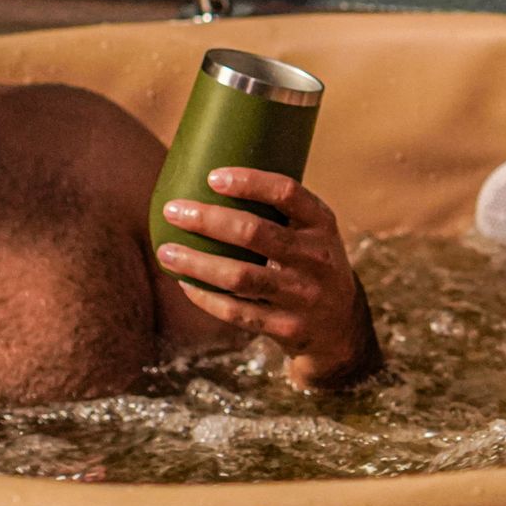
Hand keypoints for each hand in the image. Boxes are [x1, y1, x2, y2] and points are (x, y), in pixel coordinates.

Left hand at [157, 167, 378, 389]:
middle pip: (255, 233)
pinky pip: (237, 312)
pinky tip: (185, 283)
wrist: (341, 328)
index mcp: (322, 224)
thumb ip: (277, 213)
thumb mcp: (312, 234)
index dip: (249, 182)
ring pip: (240, 277)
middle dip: (208, 220)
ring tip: (165, 251)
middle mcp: (316, 258)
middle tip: (173, 211)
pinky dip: (206, 297)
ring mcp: (302, 296)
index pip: (287, 193)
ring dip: (197, 263)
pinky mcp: (287, 328)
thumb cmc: (310, 265)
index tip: (212, 177)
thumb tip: (209, 182)